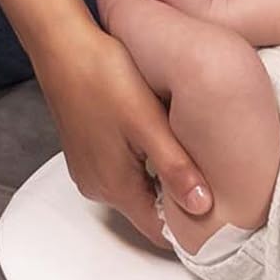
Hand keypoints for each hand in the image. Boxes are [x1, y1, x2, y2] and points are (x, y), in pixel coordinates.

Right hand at [38, 25, 207, 251]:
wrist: (62, 47)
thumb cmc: (103, 78)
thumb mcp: (147, 123)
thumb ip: (175, 167)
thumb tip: (202, 206)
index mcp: (115, 187)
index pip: (158, 232)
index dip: (189, 229)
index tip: (216, 212)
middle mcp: (98, 186)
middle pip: (148, 210)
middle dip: (177, 199)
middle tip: (210, 176)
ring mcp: (88, 169)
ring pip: (136, 188)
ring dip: (160, 178)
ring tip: (187, 153)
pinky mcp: (86, 150)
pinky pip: (121, 170)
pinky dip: (142, 163)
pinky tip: (157, 136)